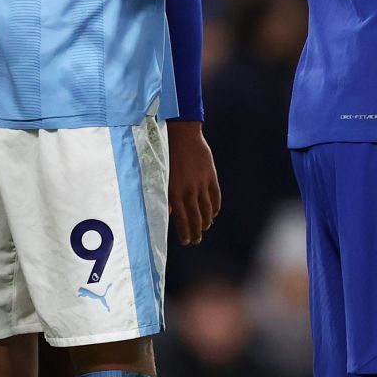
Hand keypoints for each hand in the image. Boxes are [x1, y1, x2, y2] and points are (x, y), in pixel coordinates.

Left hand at [166, 119, 221, 244]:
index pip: (183, 221)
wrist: (181, 135)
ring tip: (204, 228)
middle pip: (196, 219)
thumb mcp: (162, 177)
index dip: (185, 233)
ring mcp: (202, 184)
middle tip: (196, 240)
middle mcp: (189, 191)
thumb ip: (165, 196)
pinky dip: (215, 207)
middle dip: (196, 232)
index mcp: (174, 193)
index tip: (186, 241)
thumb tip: (169, 213)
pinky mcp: (210, 176)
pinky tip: (213, 214)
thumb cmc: (165, 155)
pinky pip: (215, 197)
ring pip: (207, 210)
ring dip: (206, 222)